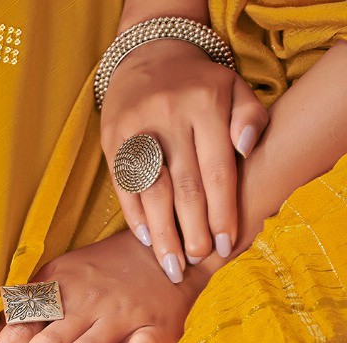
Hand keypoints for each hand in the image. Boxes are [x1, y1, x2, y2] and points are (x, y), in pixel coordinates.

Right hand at [101, 38, 267, 280]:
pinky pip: (124, 186)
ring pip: (151, 191)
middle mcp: (169, 117)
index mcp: (205, 105)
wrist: (149, 57)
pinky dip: (134, 216)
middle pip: (184, 186)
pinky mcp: (113, 141)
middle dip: (192, 230)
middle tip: (197, 262)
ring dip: (162, 232)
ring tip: (171, 265)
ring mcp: (137, 130)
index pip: (217, 170)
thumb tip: (247, 148)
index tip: (225, 245)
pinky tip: (146, 239)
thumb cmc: (199, 84)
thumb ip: (250, 117)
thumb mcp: (235, 88)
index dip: (222, 212)